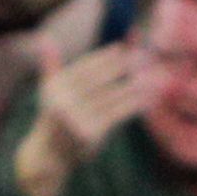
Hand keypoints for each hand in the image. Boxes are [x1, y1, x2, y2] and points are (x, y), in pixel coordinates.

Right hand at [16, 40, 144, 195]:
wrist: (50, 155)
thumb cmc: (54, 119)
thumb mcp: (49, 92)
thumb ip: (51, 67)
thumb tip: (46, 40)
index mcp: (55, 88)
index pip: (83, 67)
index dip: (103, 56)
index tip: (121, 48)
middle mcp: (64, 101)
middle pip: (99, 79)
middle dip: (121, 66)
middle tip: (140, 56)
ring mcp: (77, 118)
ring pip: (112, 96)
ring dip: (134, 85)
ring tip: (151, 75)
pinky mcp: (91, 132)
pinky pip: (118, 114)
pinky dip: (134, 105)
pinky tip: (148, 98)